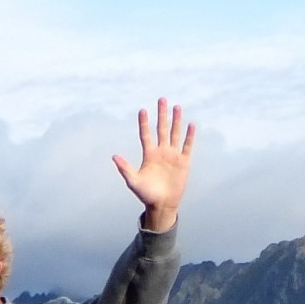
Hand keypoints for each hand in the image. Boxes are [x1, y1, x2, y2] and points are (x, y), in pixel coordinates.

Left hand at [112, 98, 193, 231]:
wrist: (162, 204)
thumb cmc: (146, 194)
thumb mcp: (133, 181)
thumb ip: (125, 168)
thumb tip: (114, 156)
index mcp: (149, 155)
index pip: (146, 135)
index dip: (144, 123)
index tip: (143, 110)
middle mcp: (161, 152)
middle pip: (162, 129)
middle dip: (162, 115)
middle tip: (162, 99)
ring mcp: (173, 156)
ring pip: (175, 134)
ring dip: (176, 121)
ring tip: (177, 106)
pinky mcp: (184, 162)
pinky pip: (187, 146)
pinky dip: (189, 136)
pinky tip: (191, 124)